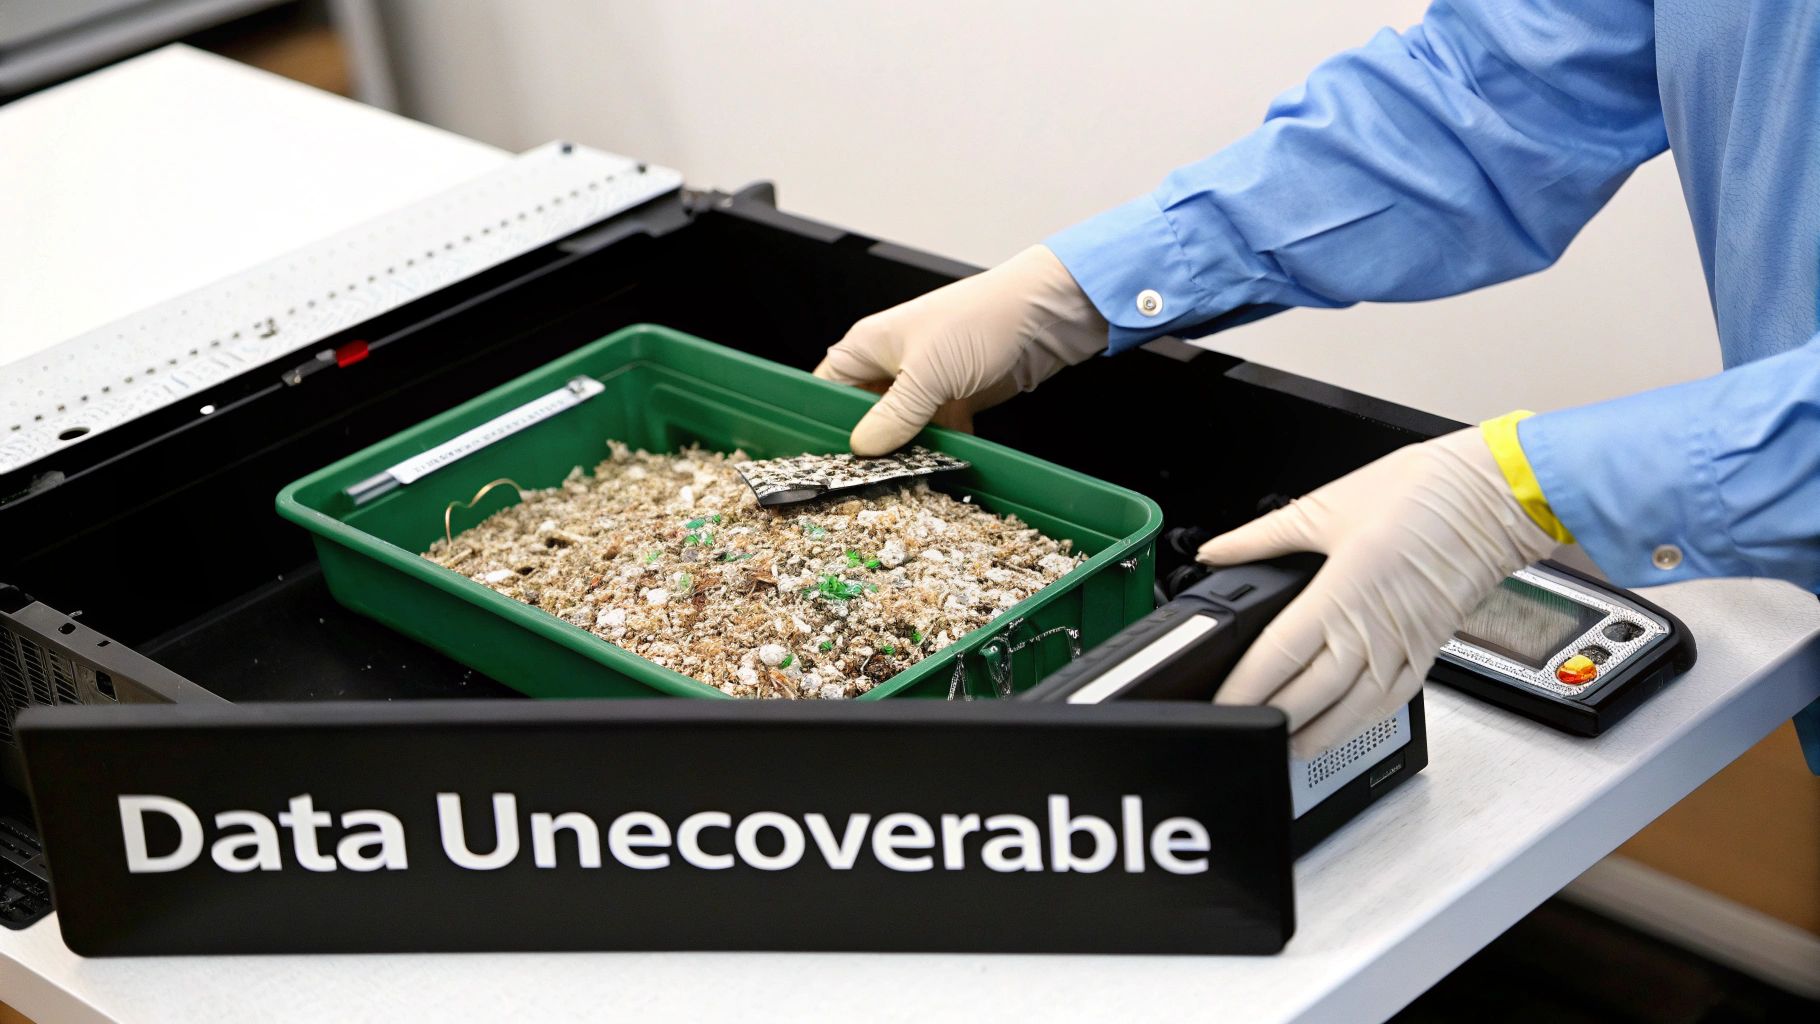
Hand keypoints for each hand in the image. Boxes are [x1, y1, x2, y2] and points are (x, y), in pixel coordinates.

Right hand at [813, 245, 1107, 454]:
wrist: (1044, 314)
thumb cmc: (980, 321)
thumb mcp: (927, 373)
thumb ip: (893, 415)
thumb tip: (863, 448)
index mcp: (868, 346)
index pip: (825, 389)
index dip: (824, 423)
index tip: (828, 460)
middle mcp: (890, 364)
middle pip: (862, 413)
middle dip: (869, 445)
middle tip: (870, 477)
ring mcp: (923, 382)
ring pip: (900, 427)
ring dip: (907, 449)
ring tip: (907, 476)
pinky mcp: (953, 397)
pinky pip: (934, 431)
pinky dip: (938, 447)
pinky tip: (943, 463)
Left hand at [1197, 428, 1558, 756]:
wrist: (1492, 496)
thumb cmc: (1420, 494)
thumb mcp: (1325, 508)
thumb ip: (1262, 536)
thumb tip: (1216, 550)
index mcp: (1341, 591)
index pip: (1279, 655)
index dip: (1245, 687)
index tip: (1219, 703)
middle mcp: (1373, 629)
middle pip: (1311, 695)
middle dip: (1272, 718)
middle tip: (1241, 730)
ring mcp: (1403, 647)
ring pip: (1352, 710)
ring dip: (1317, 734)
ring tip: (1284, 746)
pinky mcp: (1427, 652)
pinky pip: (1391, 702)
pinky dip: (1361, 722)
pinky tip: (1341, 730)